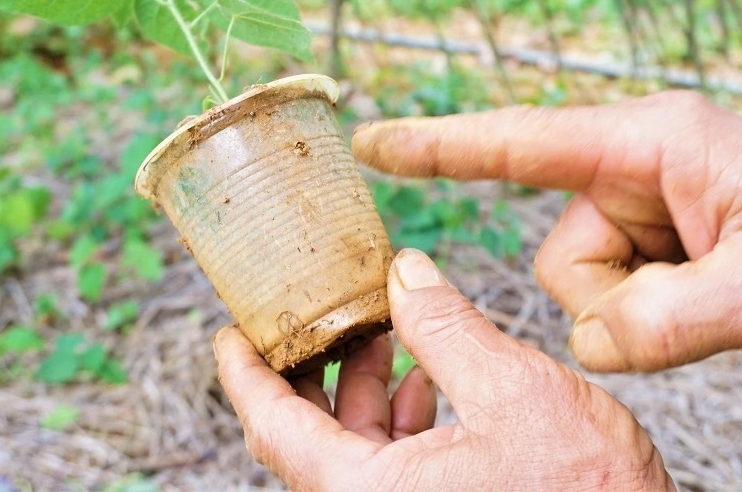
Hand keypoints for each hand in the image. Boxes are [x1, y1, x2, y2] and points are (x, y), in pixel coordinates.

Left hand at [215, 249, 673, 490]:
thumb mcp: (513, 391)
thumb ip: (446, 327)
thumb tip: (403, 273)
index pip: (273, 424)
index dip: (244, 371)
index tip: (229, 332)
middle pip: (308, 436)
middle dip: (314, 366)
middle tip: (321, 312)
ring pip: (353, 451)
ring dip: (362, 388)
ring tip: (384, 332)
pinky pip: (393, 469)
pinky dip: (401, 420)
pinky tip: (426, 380)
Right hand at [352, 91, 741, 371]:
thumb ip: (663, 320)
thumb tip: (590, 340)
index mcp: (653, 143)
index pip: (521, 141)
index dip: (439, 145)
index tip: (372, 140)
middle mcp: (634, 170)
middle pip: (561, 255)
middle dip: (617, 300)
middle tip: (703, 298)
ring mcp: (640, 211)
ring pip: (581, 289)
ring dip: (639, 314)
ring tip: (717, 296)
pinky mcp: (649, 247)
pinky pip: (609, 305)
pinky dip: (651, 322)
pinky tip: (710, 300)